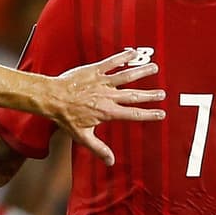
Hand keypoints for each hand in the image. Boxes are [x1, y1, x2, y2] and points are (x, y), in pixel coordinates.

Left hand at [49, 50, 165, 164]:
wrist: (52, 98)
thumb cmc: (66, 117)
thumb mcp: (82, 136)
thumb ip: (98, 148)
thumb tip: (110, 161)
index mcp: (107, 112)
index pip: (133, 114)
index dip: (149, 114)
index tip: (160, 114)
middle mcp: (108, 96)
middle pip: (134, 95)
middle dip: (150, 95)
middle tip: (162, 93)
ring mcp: (102, 82)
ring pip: (126, 76)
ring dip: (142, 72)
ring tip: (155, 68)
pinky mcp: (95, 70)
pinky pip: (112, 62)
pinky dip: (123, 57)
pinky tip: (133, 53)